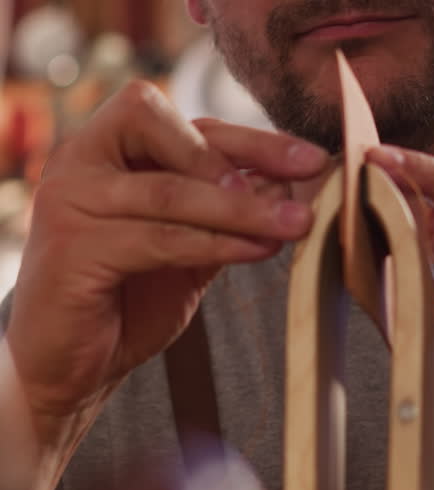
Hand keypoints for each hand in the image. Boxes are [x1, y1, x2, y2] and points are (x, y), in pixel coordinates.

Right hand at [6, 80, 326, 426]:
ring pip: (171, 192)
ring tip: (296, 224)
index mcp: (107, 145)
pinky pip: (159, 238)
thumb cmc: (125, 297)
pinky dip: (216, 244)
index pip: (187, 122)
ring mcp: (69, 198)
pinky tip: (257, 251)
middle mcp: (80, 158)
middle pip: (172, 132)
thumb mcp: (187, 242)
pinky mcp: (71, 245)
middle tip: (305, 180)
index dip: (252, 137)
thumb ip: (227, 209)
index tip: (311, 158)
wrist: (67, 367)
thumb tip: (291, 183)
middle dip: (247, 156)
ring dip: (244, 209)